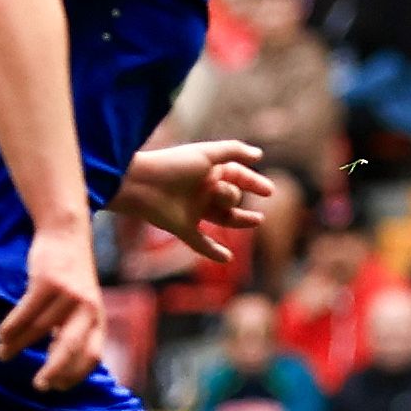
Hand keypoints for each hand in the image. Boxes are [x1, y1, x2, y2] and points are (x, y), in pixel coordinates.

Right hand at [0, 220, 107, 391]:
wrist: (66, 235)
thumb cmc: (71, 277)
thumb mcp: (82, 304)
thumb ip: (75, 330)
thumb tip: (57, 363)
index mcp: (98, 318)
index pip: (92, 355)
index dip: (75, 375)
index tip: (56, 388)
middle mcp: (88, 308)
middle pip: (71, 348)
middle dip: (54, 370)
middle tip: (38, 387)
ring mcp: (69, 294)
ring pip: (39, 329)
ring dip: (17, 345)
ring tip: (2, 354)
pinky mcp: (48, 282)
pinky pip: (26, 312)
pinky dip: (11, 327)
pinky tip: (1, 336)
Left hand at [116, 139, 274, 263]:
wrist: (140, 185)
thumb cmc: (173, 166)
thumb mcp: (206, 154)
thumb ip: (233, 152)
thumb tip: (259, 155)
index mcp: (207, 172)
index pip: (236, 176)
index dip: (253, 183)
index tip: (269, 192)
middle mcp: (201, 190)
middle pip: (231, 198)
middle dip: (241, 201)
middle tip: (256, 211)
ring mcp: (193, 210)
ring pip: (222, 218)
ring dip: (239, 221)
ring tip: (255, 221)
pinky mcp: (182, 228)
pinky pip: (201, 243)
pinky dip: (213, 252)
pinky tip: (227, 258)